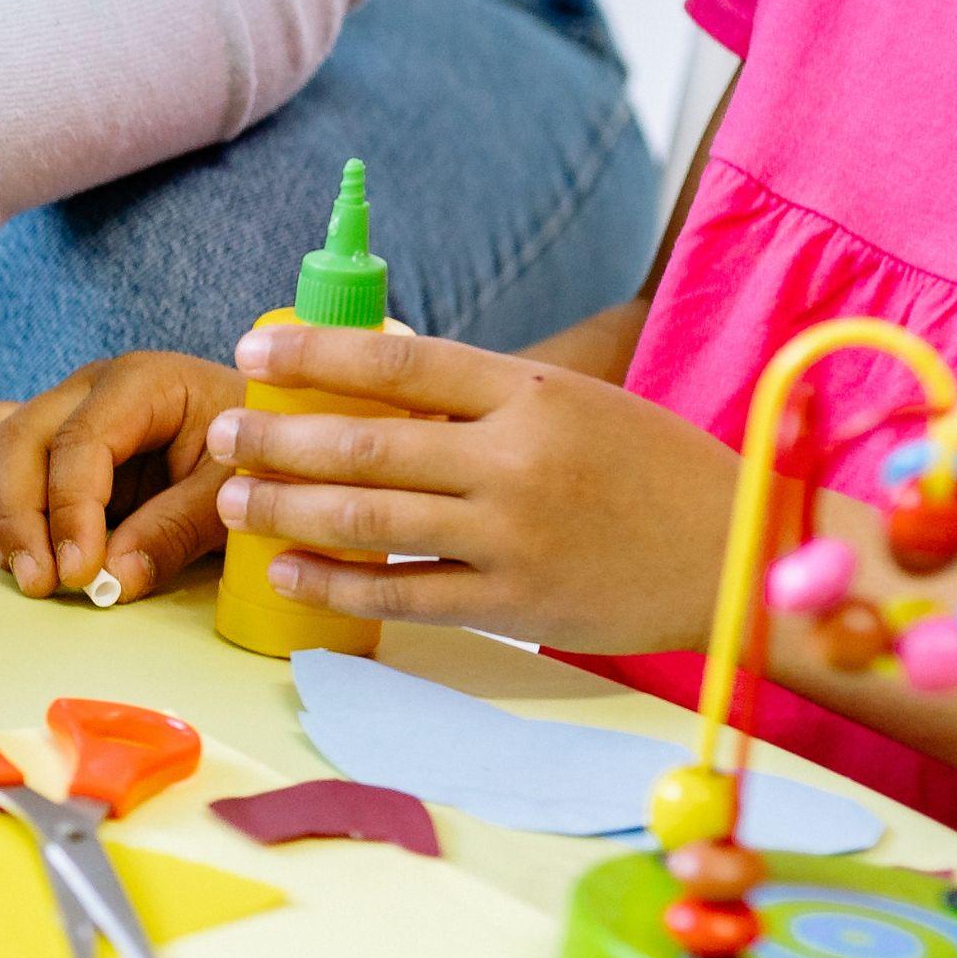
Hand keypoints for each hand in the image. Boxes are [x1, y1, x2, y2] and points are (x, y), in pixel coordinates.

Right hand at [0, 354, 246, 602]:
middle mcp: (87, 389)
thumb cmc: (250, 457)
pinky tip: (13, 551)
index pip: (81, 442)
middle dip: (20, 518)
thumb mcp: (230, 494)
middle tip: (44, 584)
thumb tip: (113, 579)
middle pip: (18, 439)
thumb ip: (176, 532)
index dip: (70, 511)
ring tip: (24, 570)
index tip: (78, 573)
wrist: (260, 441)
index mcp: (141, 384)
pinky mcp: (44, 443)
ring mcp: (58, 412)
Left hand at [208, 322, 738, 651]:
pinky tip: (289, 569)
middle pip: (366, 443)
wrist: (733, 555)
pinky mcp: (511, 605)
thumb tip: (376, 384)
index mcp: (532, 393)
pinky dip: (334, 583)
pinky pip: (400, 593)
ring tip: (234, 499)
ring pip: (369, 519)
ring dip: (287, 508)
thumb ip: (486, 399)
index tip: (256, 352)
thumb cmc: (651, 471)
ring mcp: (511, 537)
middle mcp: (516, 460)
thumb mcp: (577, 405)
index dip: (317, 353)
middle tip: (223, 433)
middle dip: (278, 438)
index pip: (401, 359)